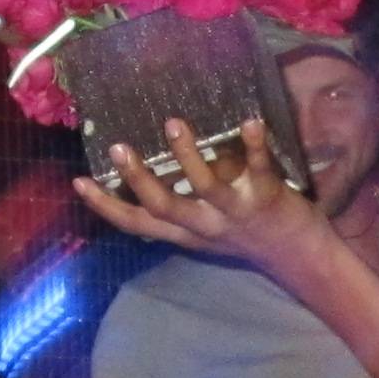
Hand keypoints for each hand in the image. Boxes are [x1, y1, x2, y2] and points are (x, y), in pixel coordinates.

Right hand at [70, 115, 335, 278]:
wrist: (299, 255)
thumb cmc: (247, 234)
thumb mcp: (206, 230)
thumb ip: (180, 207)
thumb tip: (147, 174)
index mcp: (187, 232)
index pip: (137, 223)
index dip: (107, 206)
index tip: (79, 181)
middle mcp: (206, 225)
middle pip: (164, 208)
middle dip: (139, 180)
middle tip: (118, 148)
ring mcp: (237, 212)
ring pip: (206, 188)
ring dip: (189, 157)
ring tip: (174, 124)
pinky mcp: (268, 198)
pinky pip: (259, 169)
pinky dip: (254, 146)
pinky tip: (250, 121)